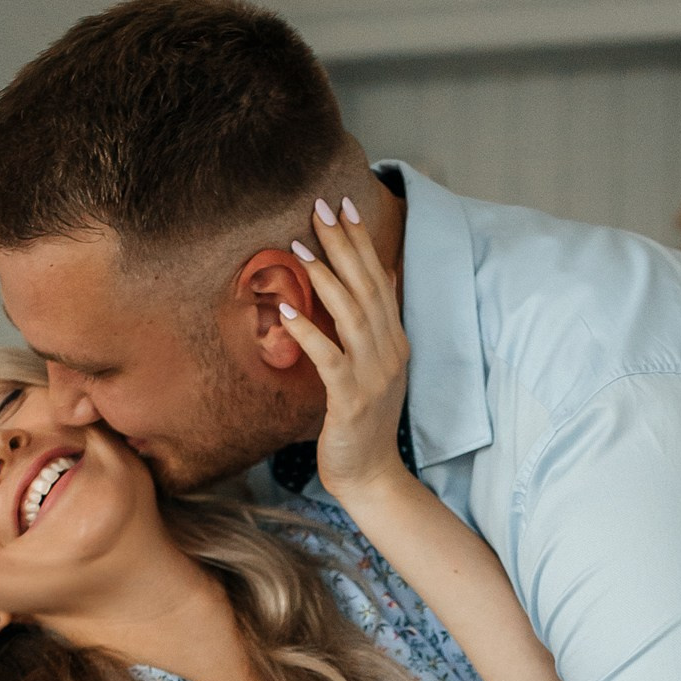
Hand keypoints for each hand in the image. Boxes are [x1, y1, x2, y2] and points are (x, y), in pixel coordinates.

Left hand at [278, 199, 410, 506]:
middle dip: (344, 245)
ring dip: (325, 277)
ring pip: (351, 314)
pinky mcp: (351, 399)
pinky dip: (308, 329)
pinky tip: (286, 308)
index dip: (362, 241)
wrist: (371, 475)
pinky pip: (329, 356)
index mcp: (395, 341)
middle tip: (320, 208)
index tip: (344, 205)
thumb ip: (378, 323)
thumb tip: (384, 275)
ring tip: (299, 247)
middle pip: (367, 287)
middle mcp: (390, 352)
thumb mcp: (376, 367)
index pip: (379, 279)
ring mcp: (374, 375)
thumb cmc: (363, 423)